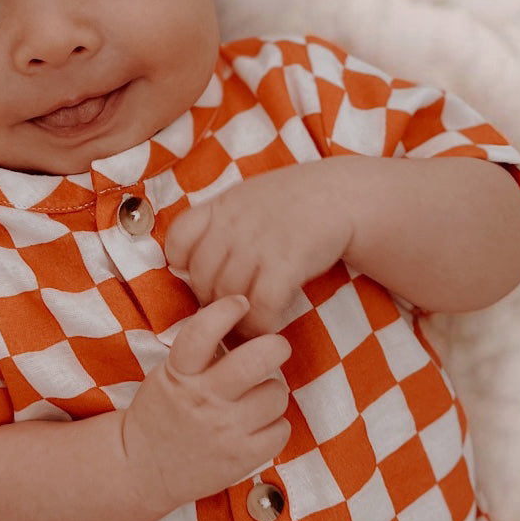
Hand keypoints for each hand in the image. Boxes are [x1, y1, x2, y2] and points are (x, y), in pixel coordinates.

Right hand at [120, 294, 291, 513]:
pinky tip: (257, 426)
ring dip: (272, 393)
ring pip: (276, 394)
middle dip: (275, 346)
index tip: (240, 303)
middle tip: (275, 348)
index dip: (226, 310)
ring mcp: (225, 430)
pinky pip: (281, 429)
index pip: (203, 332)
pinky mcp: (241, 458)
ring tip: (256, 399)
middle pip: (257, 360)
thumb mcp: (167, 375)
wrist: (141, 469)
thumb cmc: (161, 415)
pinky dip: (274, 426)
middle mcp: (204, 399)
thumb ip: (198, 354)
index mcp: (180, 374)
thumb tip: (242, 325)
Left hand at [164, 165, 352, 336]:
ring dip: (236, 320)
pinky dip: (261, 325)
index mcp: (220, 206)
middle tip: (227, 311)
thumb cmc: (294, 201)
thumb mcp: (247, 198)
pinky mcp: (286, 263)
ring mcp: (258, 244)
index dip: (182, 266)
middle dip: (211, 301)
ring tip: (247, 325)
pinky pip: (261, 307)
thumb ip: (218, 223)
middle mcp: (233, 224)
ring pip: (228, 297)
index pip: (177, 241)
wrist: (342, 195)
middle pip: (202, 278)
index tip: (198, 276)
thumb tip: (186, 261)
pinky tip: (268, 326)